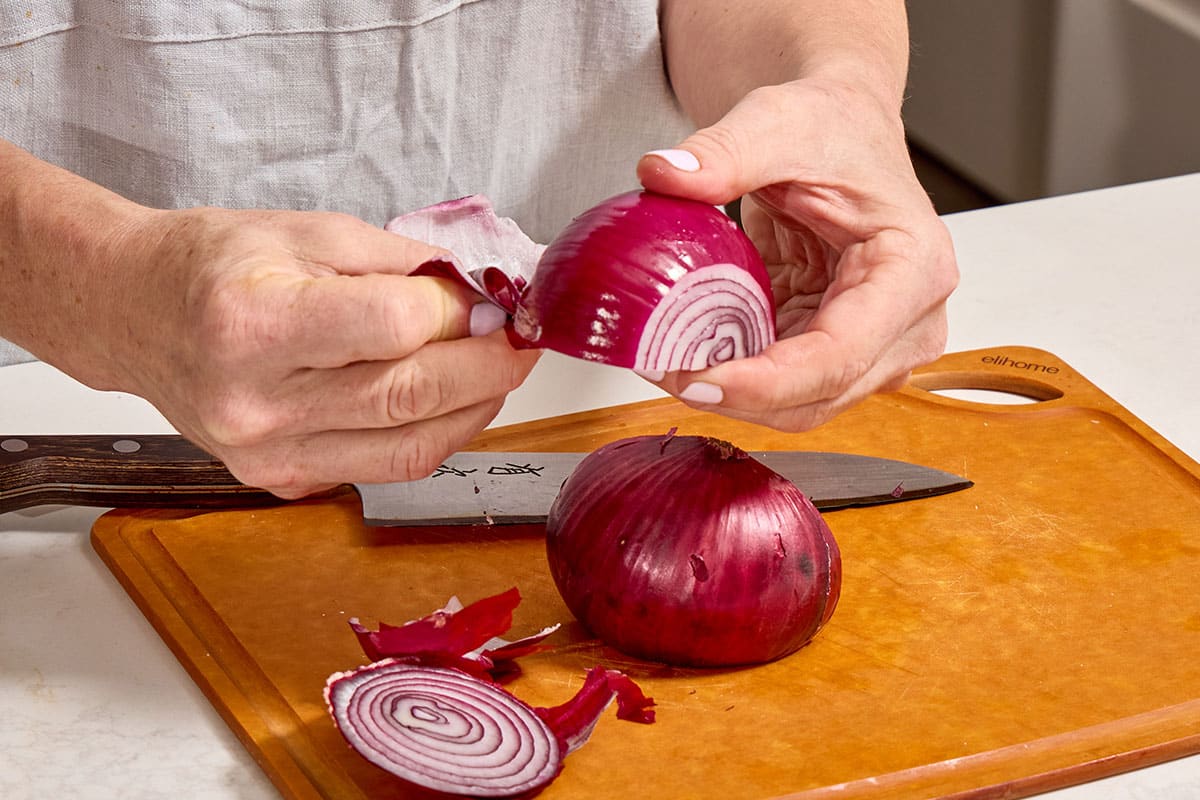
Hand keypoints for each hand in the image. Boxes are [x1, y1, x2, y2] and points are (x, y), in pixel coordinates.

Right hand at [102, 207, 538, 496]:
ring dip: (473, 409)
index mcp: (252, 323)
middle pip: (410, 396)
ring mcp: (267, 453)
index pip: (392, 327)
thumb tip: (478, 294)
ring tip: (495, 372)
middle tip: (521, 342)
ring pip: (408, 448)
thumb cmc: (213, 264)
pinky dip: (427, 433)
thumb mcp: (306, 232)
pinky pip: (382, 467)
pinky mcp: (279, 480)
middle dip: (488, 367)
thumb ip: (399, 263)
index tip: (487, 300)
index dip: (456, 313)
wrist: (136, 315)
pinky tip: (443, 400)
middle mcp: (255, 402)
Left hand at [637, 77, 958, 430]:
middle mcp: (908, 323)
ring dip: (730, 396)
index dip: (765, 382)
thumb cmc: (832, 127)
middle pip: (818, 396)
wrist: (840, 130)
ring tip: (665, 364)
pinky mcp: (839, 354)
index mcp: (914, 270)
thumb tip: (662, 174)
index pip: (840, 355)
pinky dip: (734, 382)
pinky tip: (688, 356)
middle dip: (736, 397)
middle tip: (660, 369)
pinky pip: (784, 389)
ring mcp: (877, 348)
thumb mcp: (777, 123)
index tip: (695, 378)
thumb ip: (724, 151)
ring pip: (800, 406)